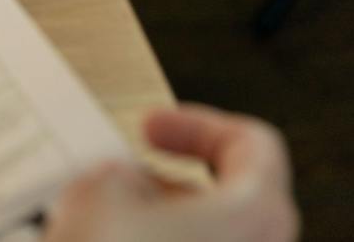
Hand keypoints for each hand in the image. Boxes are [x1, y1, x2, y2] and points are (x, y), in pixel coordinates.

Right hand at [44, 104, 297, 241]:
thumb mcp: (99, 190)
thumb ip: (123, 174)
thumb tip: (128, 186)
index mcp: (256, 214)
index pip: (252, 146)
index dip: (196, 126)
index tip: (147, 130)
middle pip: (235, 202)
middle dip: (171, 184)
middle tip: (125, 178)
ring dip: (158, 226)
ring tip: (97, 223)